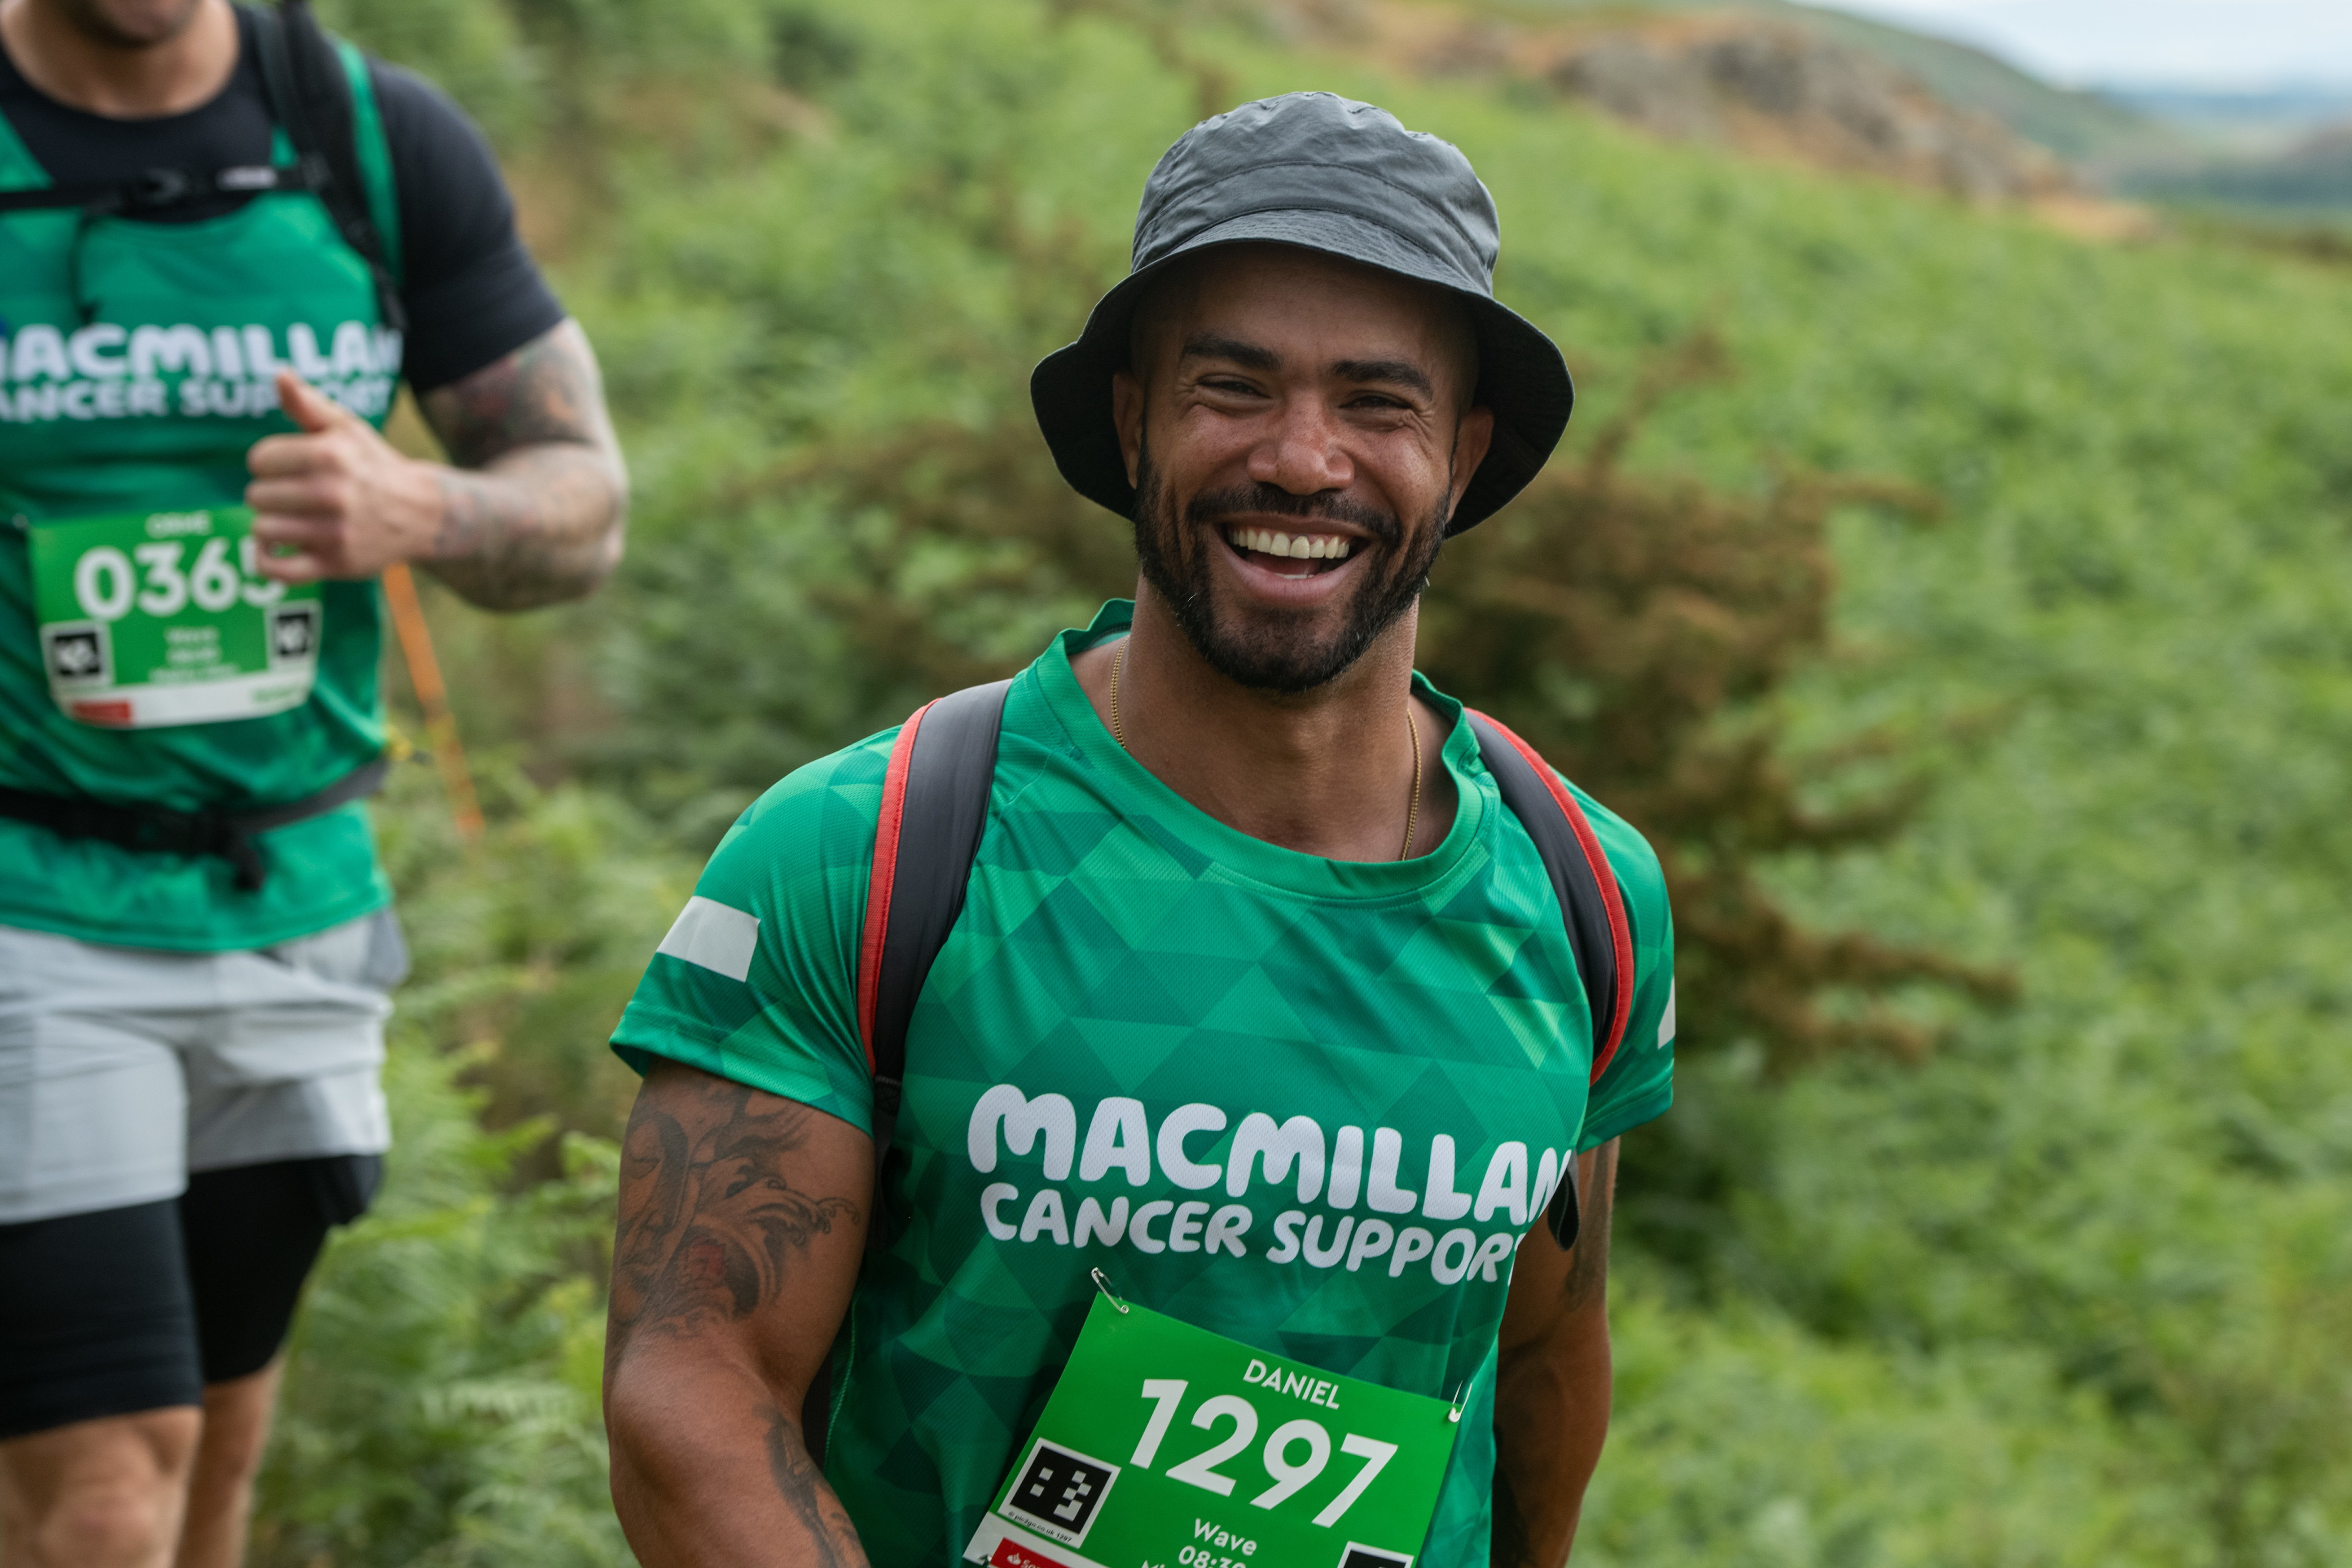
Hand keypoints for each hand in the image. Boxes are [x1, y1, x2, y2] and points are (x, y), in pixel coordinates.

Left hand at [245, 371, 444, 582]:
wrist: (423, 513)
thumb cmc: (374, 467)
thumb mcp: (347, 430)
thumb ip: (308, 404)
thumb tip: (279, 374)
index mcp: (330, 455)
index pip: (259, 460)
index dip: (269, 463)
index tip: (289, 468)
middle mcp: (333, 493)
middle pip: (257, 496)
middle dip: (271, 495)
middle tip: (295, 497)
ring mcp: (335, 532)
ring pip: (263, 529)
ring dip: (271, 526)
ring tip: (291, 521)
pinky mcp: (336, 564)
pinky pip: (277, 570)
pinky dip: (266, 562)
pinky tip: (274, 550)